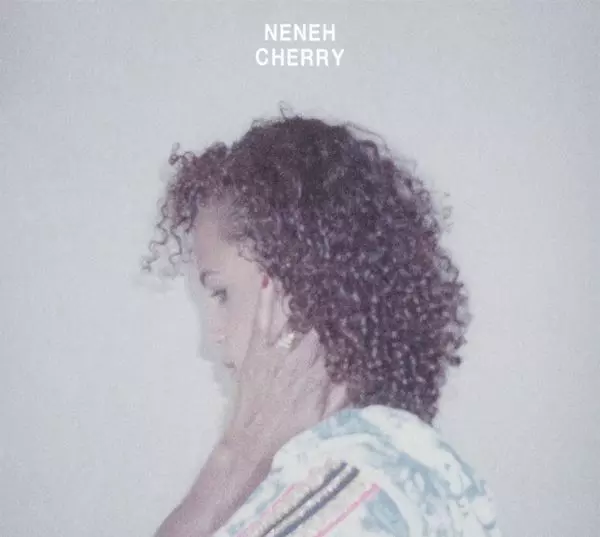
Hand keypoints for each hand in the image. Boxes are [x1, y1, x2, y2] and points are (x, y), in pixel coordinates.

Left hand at [223, 276, 346, 458]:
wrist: (253, 443)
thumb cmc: (292, 432)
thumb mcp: (326, 419)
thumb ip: (344, 393)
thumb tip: (362, 369)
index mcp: (319, 376)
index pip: (336, 343)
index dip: (344, 324)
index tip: (355, 304)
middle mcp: (300, 360)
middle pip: (318, 327)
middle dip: (328, 306)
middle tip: (338, 280)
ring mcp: (276, 353)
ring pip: (293, 319)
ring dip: (303, 296)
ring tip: (312, 271)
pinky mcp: (255, 351)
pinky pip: (262, 322)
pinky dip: (266, 301)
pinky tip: (270, 278)